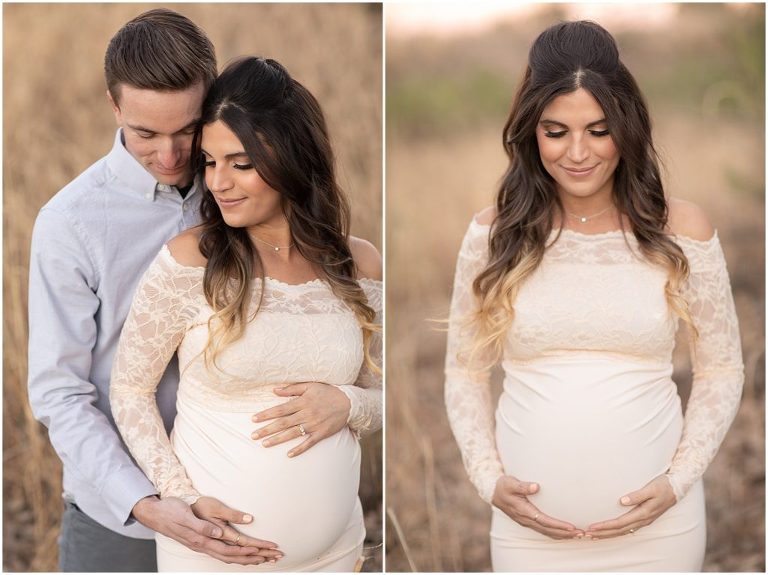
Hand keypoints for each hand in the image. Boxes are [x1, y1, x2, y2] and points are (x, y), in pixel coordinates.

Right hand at [132, 496, 281, 564]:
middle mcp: (205, 546)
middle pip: (236, 557)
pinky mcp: (203, 543)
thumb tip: (221, 533)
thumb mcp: (187, 515)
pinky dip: (238, 556)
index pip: (235, 549)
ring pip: (230, 557)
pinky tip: (243, 556)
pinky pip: (224, 554)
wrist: (156, 513)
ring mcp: (203, 546)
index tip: (270, 549)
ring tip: (266, 558)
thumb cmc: (172, 511)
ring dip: (249, 558)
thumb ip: (204, 526)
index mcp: (204, 539)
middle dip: (258, 557)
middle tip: (277, 556)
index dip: (253, 550)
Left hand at [251, 382, 349, 456]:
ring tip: (264, 444)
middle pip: (283, 423)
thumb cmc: (327, 392)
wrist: (348, 402)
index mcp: (302, 402)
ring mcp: (314, 425)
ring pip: (293, 434)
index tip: (253, 419)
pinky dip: (299, 449)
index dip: (266, 414)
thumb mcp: (310, 386)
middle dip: (267, 429)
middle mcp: (306, 414)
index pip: (280, 409)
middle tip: (253, 436)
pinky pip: (309, 443)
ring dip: (278, 439)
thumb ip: (292, 388)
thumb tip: (274, 390)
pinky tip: (288, 455)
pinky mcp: (322, 433)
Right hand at [492, 476, 582, 539]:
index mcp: (523, 511)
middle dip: (565, 534)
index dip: (558, 525)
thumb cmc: (503, 486)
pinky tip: (565, 533)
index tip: (571, 527)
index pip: (544, 521)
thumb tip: (537, 486)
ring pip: (547, 532)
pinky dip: (556, 533)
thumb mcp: (510, 483)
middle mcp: (526, 519)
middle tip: (582, 534)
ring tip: (578, 535)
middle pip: (548, 530)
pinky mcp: (529, 521)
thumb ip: (523, 486)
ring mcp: (527, 522)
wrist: (493, 492)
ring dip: (563, 535)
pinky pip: (544, 530)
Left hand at [585, 475, 676, 538]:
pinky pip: (627, 528)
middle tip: (586, 534)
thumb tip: (622, 501)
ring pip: (623, 531)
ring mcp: (644, 521)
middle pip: (619, 530)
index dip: (605, 526)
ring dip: (608, 534)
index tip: (592, 527)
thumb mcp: (651, 488)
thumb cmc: (663, 485)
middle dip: (603, 533)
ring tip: (594, 536)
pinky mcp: (644, 518)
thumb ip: (637, 495)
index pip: (620, 523)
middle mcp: (643, 520)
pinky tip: (609, 532)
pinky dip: (616, 531)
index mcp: (644, 513)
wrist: (678, 487)